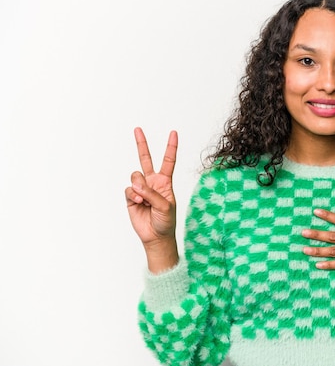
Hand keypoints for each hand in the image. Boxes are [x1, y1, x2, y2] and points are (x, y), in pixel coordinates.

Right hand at [125, 127, 178, 272]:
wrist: (156, 236)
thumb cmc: (166, 221)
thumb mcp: (165, 206)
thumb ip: (151, 193)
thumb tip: (136, 183)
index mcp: (165, 182)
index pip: (168, 161)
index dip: (171, 147)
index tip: (174, 132)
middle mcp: (152, 182)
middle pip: (146, 159)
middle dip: (142, 144)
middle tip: (137, 129)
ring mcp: (141, 189)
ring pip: (135, 176)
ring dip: (138, 186)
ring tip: (143, 199)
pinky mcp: (131, 197)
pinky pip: (128, 190)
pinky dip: (133, 195)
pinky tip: (138, 203)